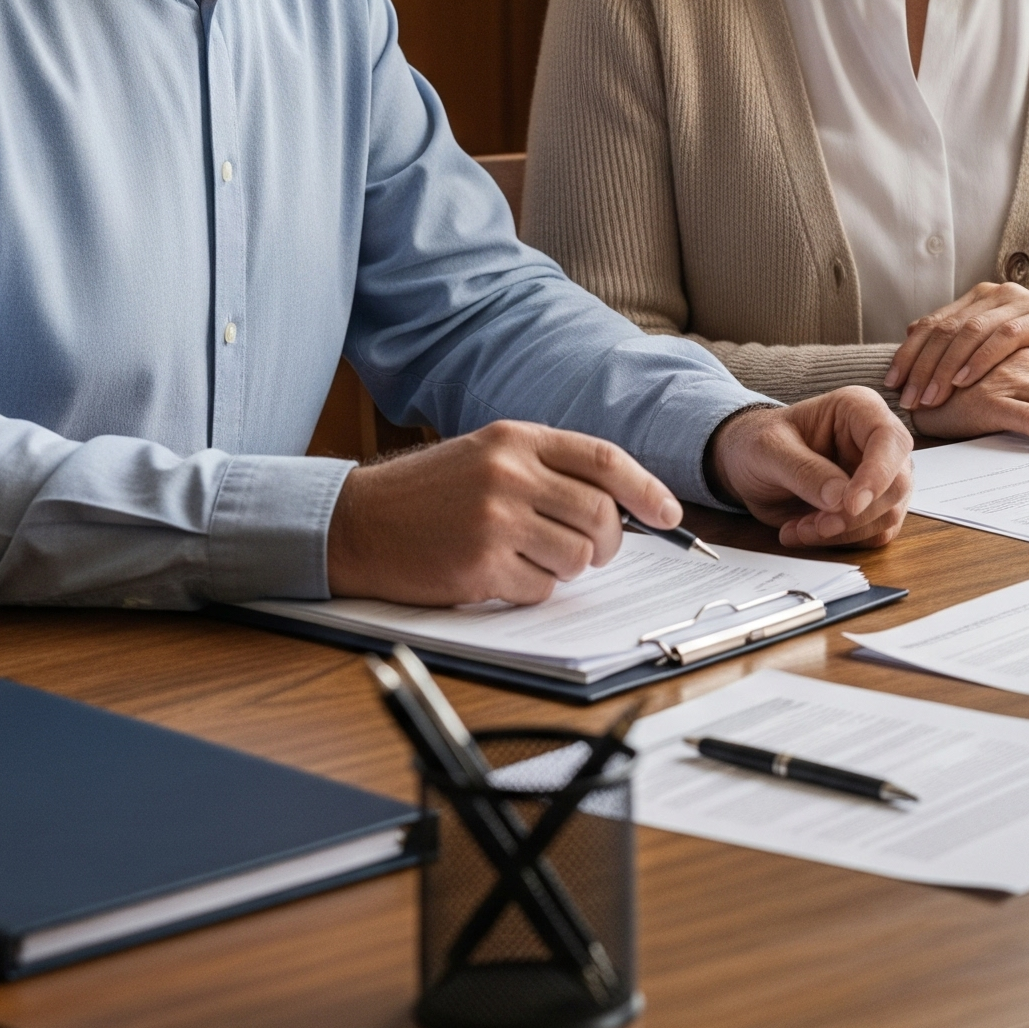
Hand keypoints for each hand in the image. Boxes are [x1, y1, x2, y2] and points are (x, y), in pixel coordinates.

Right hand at [326, 421, 680, 604]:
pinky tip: (502, 574)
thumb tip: (625, 504)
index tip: (671, 515)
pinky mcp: (478, 566)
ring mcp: (494, 520)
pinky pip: (541, 589)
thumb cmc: (430, 492)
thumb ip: (550, 468)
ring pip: (578, 556)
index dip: (647, 489)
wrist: (357, 521)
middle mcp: (509, 474)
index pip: (604, 460)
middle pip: (601, 514)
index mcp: (516, 438)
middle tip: (594, 549)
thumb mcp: (490, 454)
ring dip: (568, 567)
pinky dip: (532, 589)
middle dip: (609, 540)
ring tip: (535, 557)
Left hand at [709, 388, 913, 547]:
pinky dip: (841, 541)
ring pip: (888, 515)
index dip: (877, 474)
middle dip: (854, 515)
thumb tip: (840, 498)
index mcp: (858, 409)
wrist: (748, 467)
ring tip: (799, 528)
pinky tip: (805, 531)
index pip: (888, 439)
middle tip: (813, 526)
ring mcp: (881, 476)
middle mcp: (878, 442)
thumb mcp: (768, 450)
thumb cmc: (759, 443)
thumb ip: (803, 471)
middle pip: (897, 483)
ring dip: (843, 531)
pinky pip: (874, 533)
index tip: (850, 505)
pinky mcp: (874, 507)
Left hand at [885, 281, 1028, 411]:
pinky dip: (981, 359)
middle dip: (923, 366)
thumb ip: (958, 341)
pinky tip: (965, 381)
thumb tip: (911, 336)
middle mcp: (995, 294)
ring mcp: (1019, 302)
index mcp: (978, 299)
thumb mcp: (994, 349)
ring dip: (946, 367)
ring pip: (970, 332)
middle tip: (908, 398)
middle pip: (946, 329)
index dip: (909, 353)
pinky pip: (1004, 336)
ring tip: (931, 396)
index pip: (933, 324)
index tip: (893, 383)